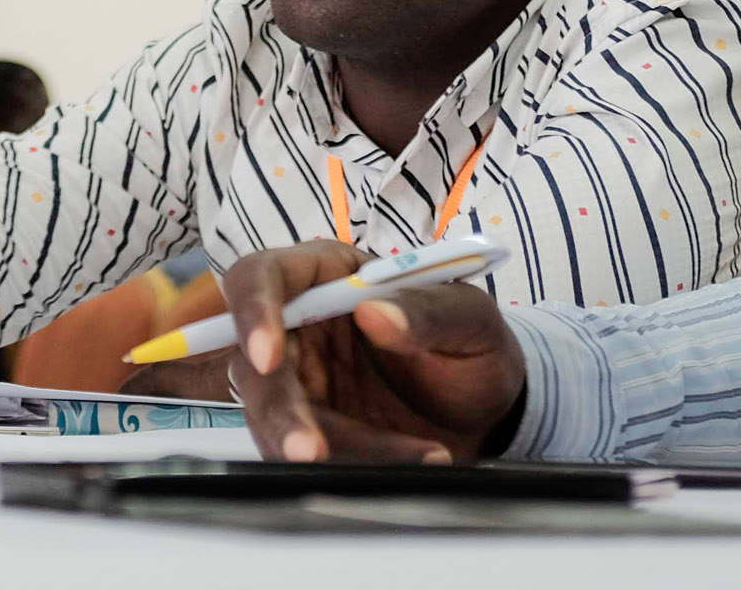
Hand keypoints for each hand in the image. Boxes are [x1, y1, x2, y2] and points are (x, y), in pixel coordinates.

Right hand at [221, 239, 526, 463]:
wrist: (487, 411)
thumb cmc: (472, 347)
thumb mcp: (469, 320)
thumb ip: (426, 310)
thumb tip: (372, 311)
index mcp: (327, 275)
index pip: (261, 276)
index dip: (254, 311)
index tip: (269, 357)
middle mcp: (301, 326)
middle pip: (253, 359)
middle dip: (280, 409)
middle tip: (312, 450)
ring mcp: (301, 382)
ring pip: (273, 416)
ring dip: (324, 446)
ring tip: (408, 455)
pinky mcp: (310, 429)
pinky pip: (309, 452)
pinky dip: (357, 465)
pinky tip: (417, 457)